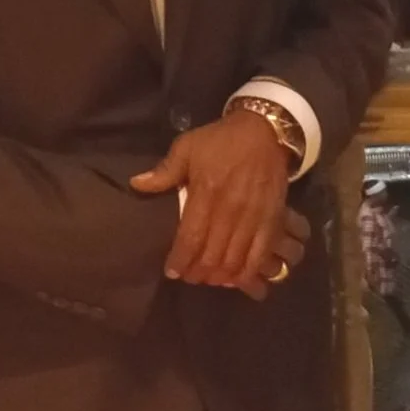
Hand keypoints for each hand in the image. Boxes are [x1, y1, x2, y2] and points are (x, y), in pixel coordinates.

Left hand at [130, 110, 308, 296]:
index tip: (172, 271)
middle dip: (198, 272)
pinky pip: (260, 255)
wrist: (264, 131)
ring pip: (235, 259)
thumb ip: (164, 171)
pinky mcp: (272, 220)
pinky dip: (247, 271)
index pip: (191, 237)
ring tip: (209, 278)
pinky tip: (236, 277)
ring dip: (220, 276)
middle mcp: (230, 209)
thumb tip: (137, 184)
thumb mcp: (187, 147)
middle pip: (212, 254)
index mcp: (206, 191)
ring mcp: (253, 217)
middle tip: (189, 276)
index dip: (180, 260)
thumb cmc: (221, 140)